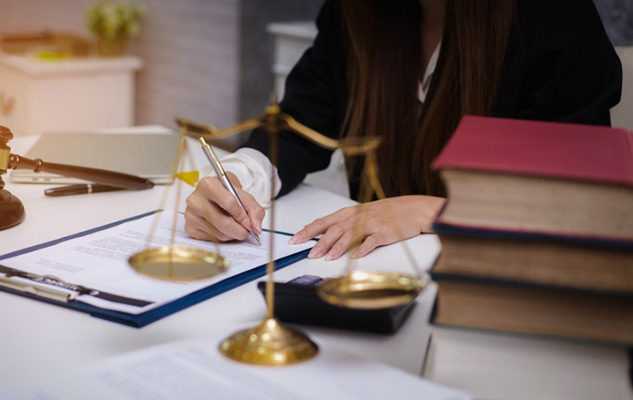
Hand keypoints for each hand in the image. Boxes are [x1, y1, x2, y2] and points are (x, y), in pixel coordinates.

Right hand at [184, 172, 264, 241]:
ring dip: (232, 235)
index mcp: (208, 184)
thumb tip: (256, 228)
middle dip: (240, 231)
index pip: (229, 203)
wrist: (213, 195)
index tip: (249, 223)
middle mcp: (195, 199)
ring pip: (219, 234)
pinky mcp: (189, 227)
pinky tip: (223, 229)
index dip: (242, 216)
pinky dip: (222, 238)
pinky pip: (211, 239)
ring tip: (235, 227)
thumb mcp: (243, 196)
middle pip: (224, 223)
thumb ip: (254, 210)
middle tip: (247, 232)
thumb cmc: (227, 194)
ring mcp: (190, 214)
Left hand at [289, 195, 445, 259]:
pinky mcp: (384, 232)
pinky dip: (363, 248)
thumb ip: (344, 224)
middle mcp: (358, 216)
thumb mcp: (361, 215)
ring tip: (328, 257)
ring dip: (338, 246)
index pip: (324, 221)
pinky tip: (355, 256)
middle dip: (320, 241)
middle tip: (310, 254)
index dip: (308, 230)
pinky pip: (372, 241)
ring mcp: (371, 224)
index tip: (295, 239)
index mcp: (350, 212)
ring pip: (350, 234)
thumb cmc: (386, 213)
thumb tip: (323, 235)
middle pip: (335, 228)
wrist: (412, 209)